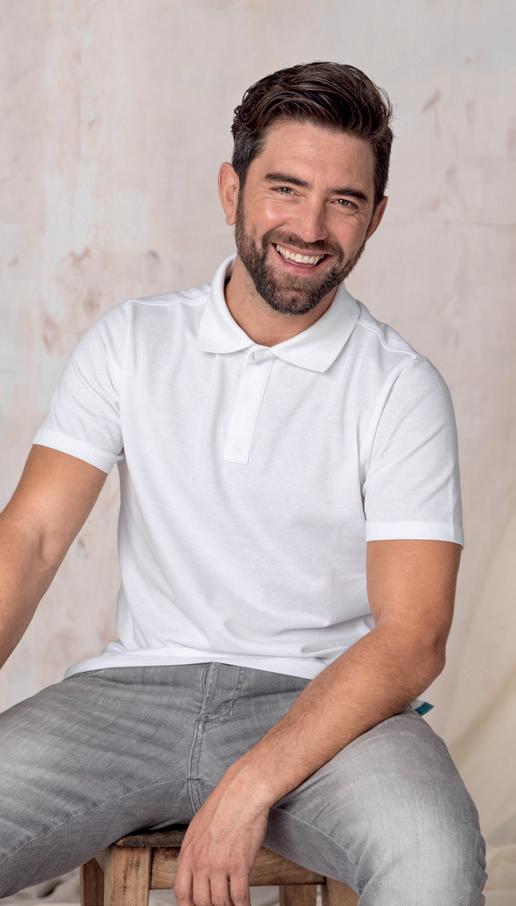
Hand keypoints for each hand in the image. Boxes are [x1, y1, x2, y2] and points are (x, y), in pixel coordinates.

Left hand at [173, 776, 270, 905]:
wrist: (242, 793)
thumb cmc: (224, 805)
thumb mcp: (198, 827)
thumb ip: (195, 850)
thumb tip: (195, 867)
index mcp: (188, 852)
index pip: (181, 891)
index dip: (189, 905)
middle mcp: (200, 862)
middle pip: (201, 900)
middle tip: (219, 904)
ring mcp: (219, 865)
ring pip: (220, 902)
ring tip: (233, 905)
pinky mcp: (239, 865)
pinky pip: (239, 896)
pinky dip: (243, 905)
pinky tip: (245, 904)